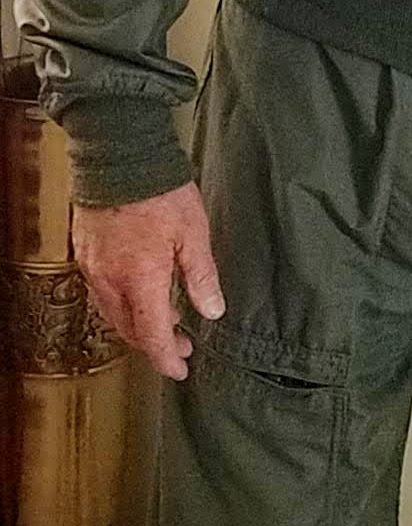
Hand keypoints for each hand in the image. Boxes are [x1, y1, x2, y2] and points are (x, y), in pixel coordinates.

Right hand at [72, 182, 224, 381]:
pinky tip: (141, 293)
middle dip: (155, 343)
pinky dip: (123, 303)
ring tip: (167, 318)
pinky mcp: (86, 253)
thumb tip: (211, 310)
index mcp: (140, 280)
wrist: (119, 156)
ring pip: (113, 313)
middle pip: (130, 330)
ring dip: (139, 324)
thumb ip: (201, 277)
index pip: (152, 336)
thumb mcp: (194, 234)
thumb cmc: (159, 190)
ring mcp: (93, 267)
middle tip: (181, 344)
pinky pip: (103, 292)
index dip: (167, 359)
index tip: (180, 369)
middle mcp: (110, 280)